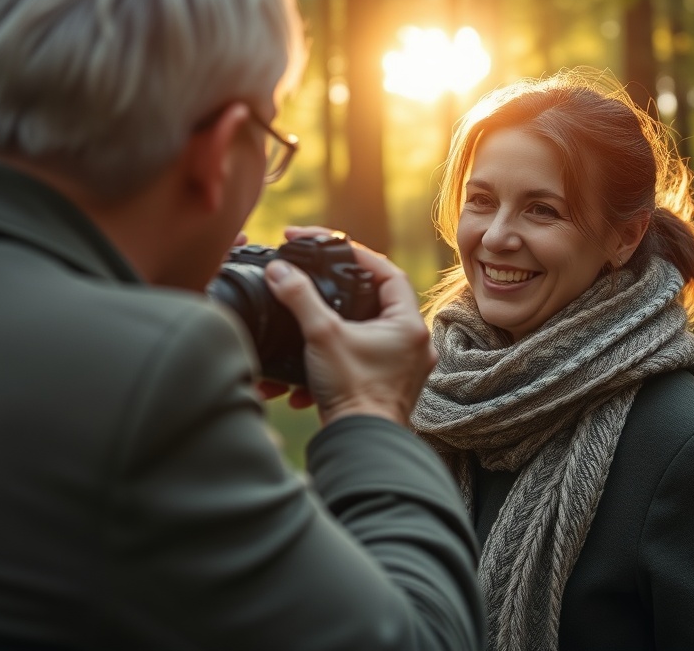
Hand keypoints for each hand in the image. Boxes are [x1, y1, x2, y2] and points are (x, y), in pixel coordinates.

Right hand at [263, 226, 435, 426]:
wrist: (360, 445)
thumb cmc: (353, 392)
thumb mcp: (322, 336)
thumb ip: (300, 298)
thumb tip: (280, 270)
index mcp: (408, 325)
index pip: (389, 272)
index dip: (360, 256)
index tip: (333, 248)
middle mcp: (413, 344)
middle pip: (378, 302)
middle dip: (345, 292)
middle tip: (320, 279)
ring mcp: (404, 367)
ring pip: (368, 333)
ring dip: (337, 327)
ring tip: (311, 321)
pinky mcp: (389, 387)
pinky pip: (363, 360)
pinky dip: (337, 357)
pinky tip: (311, 366)